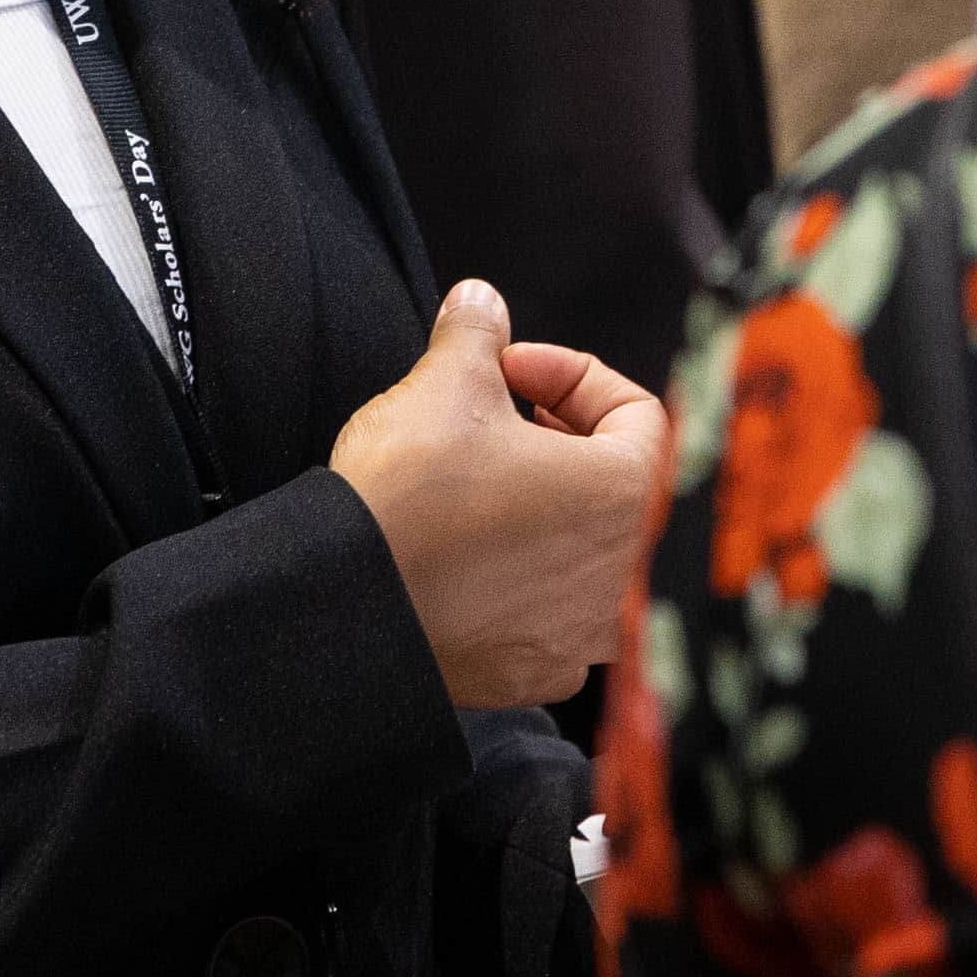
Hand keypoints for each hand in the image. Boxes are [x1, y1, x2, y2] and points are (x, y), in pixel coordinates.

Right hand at [329, 281, 667, 710]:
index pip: (634, 413)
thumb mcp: (443, 383)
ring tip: (474, 484)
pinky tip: (464, 554)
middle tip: (489, 419)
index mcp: (625, 496)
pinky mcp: (532, 673)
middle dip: (553, 437)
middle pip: (610, 481)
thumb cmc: (407, 496)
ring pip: (578, 550)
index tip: (506, 372)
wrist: (341, 605)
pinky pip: (545, 612)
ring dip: (538, 507)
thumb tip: (480, 303)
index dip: (568, 375)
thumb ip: (477, 334)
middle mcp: (620, 575)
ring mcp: (580, 634)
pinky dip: (516, 579)